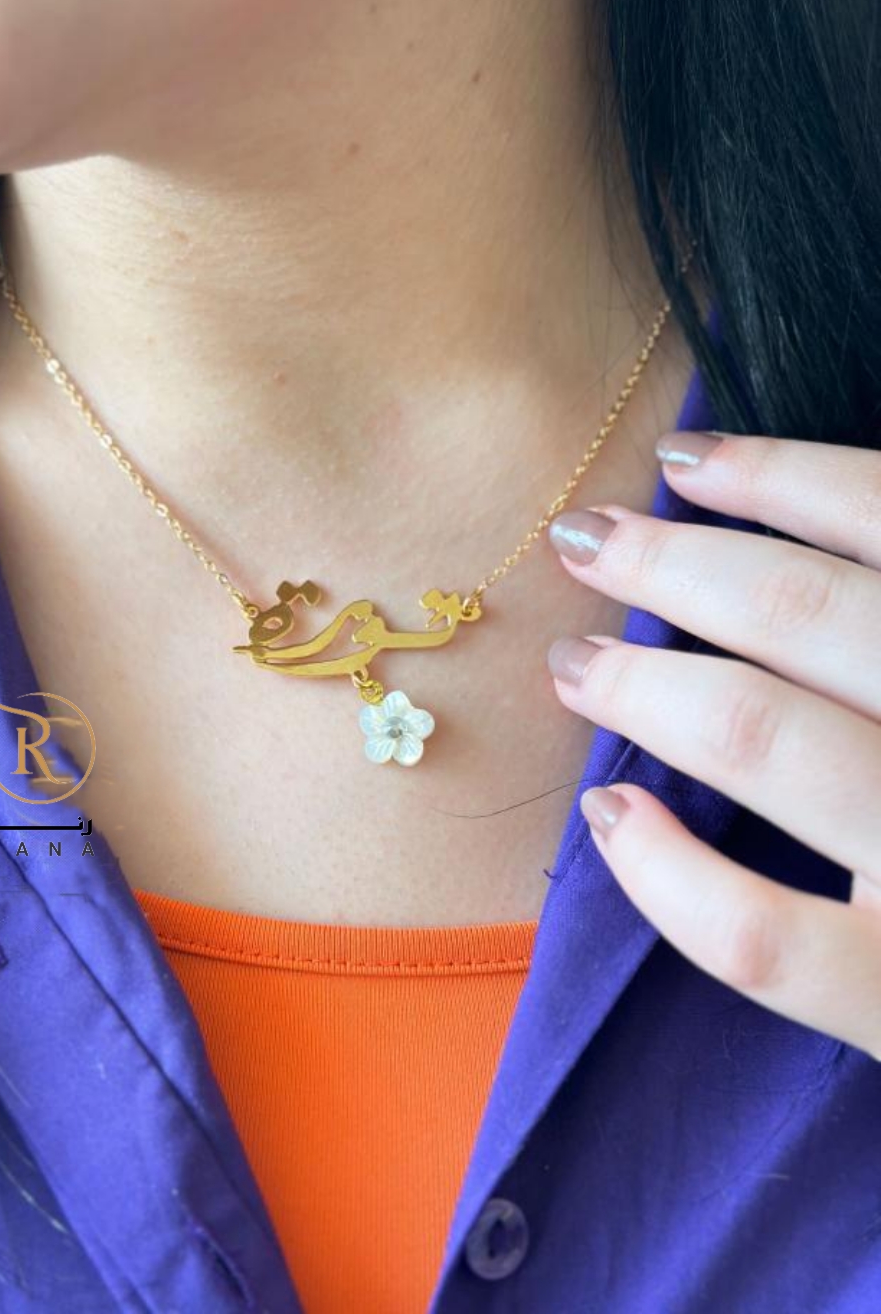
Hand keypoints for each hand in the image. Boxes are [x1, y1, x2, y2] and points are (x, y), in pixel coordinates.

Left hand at [545, 429, 880, 1061]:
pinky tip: (612, 819)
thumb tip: (816, 525)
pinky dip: (667, 872)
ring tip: (576, 666)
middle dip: (675, 564)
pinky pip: (761, 933)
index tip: (682, 458)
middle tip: (589, 542)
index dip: (774, 474)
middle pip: (801, 614)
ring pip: (764, 736)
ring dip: (646, 686)